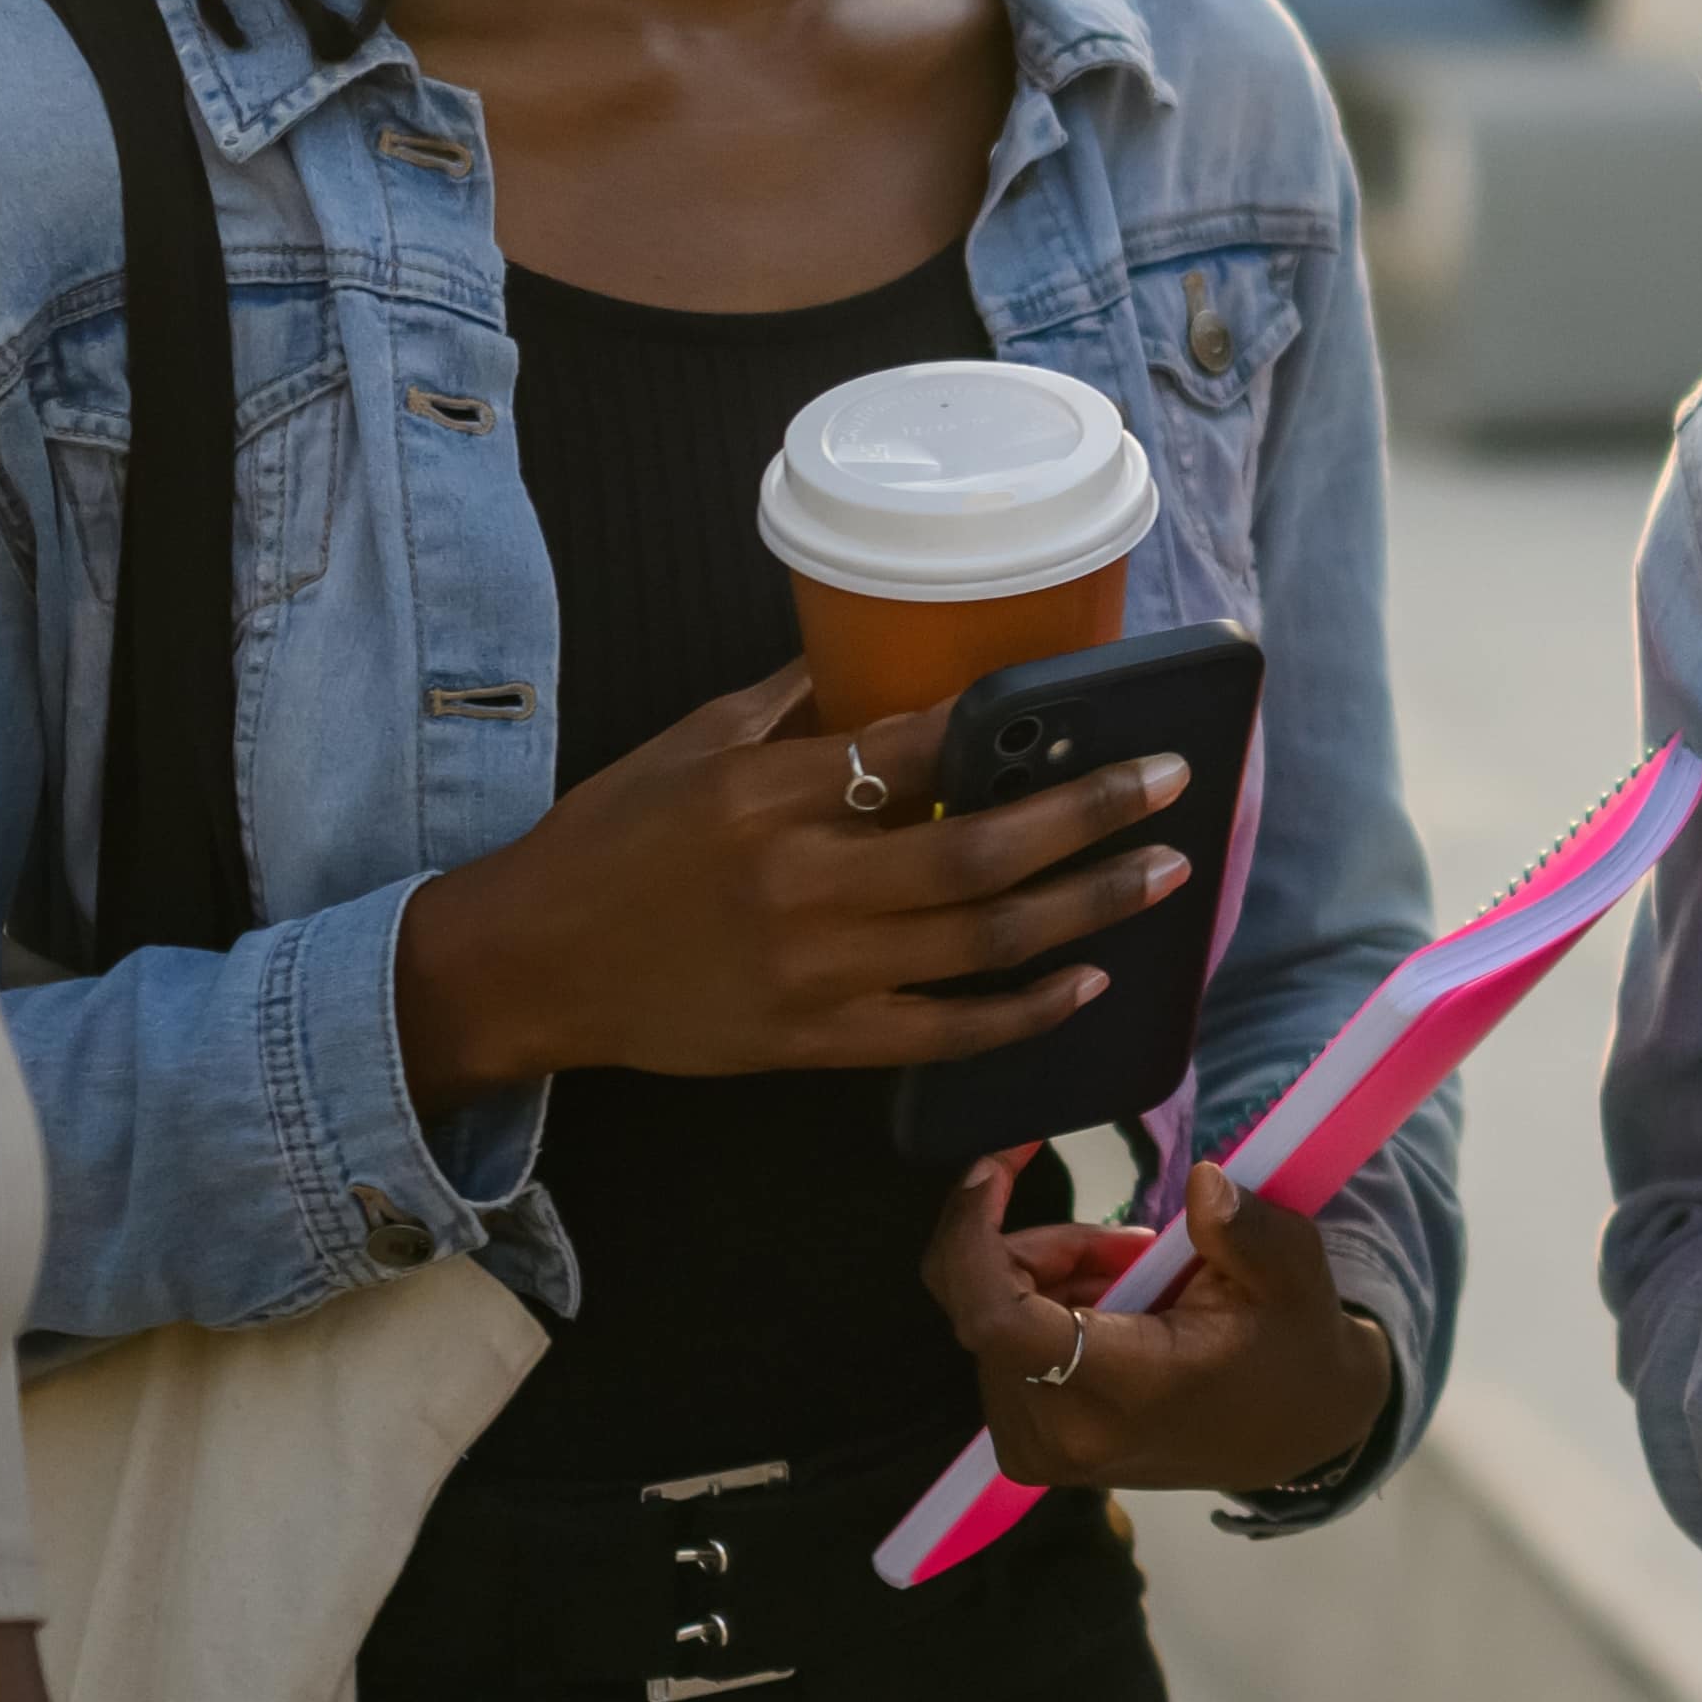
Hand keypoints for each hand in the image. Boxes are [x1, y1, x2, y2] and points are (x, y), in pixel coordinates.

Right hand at [392, 664, 1198, 1096]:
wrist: (531, 965)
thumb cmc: (606, 844)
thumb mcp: (685, 747)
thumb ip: (786, 709)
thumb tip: (872, 660)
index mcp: (765, 794)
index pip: (910, 750)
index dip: (1003, 731)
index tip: (1082, 711)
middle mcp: (800, 882)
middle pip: (977, 850)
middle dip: (1089, 816)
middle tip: (1170, 783)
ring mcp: (814, 971)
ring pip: (979, 942)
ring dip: (1085, 907)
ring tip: (1160, 871)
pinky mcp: (814, 1041)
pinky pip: (943, 1032)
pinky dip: (1023, 1012)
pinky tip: (1086, 982)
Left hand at [926, 1160, 1392, 1502]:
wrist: (1292, 1431)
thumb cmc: (1290, 1344)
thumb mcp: (1290, 1271)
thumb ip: (1242, 1227)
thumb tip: (1201, 1181)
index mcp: (1127, 1388)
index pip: (996, 1320)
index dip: (971, 1234)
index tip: (994, 1168)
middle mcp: (1064, 1433)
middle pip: (989, 1304)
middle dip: (1044, 1249)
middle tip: (1136, 1242)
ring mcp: (1040, 1449)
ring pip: (990, 1321)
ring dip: (1049, 1277)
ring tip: (1141, 1279)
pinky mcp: (1030, 1450)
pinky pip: (998, 1351)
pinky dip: (1042, 1308)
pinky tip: (1114, 1307)